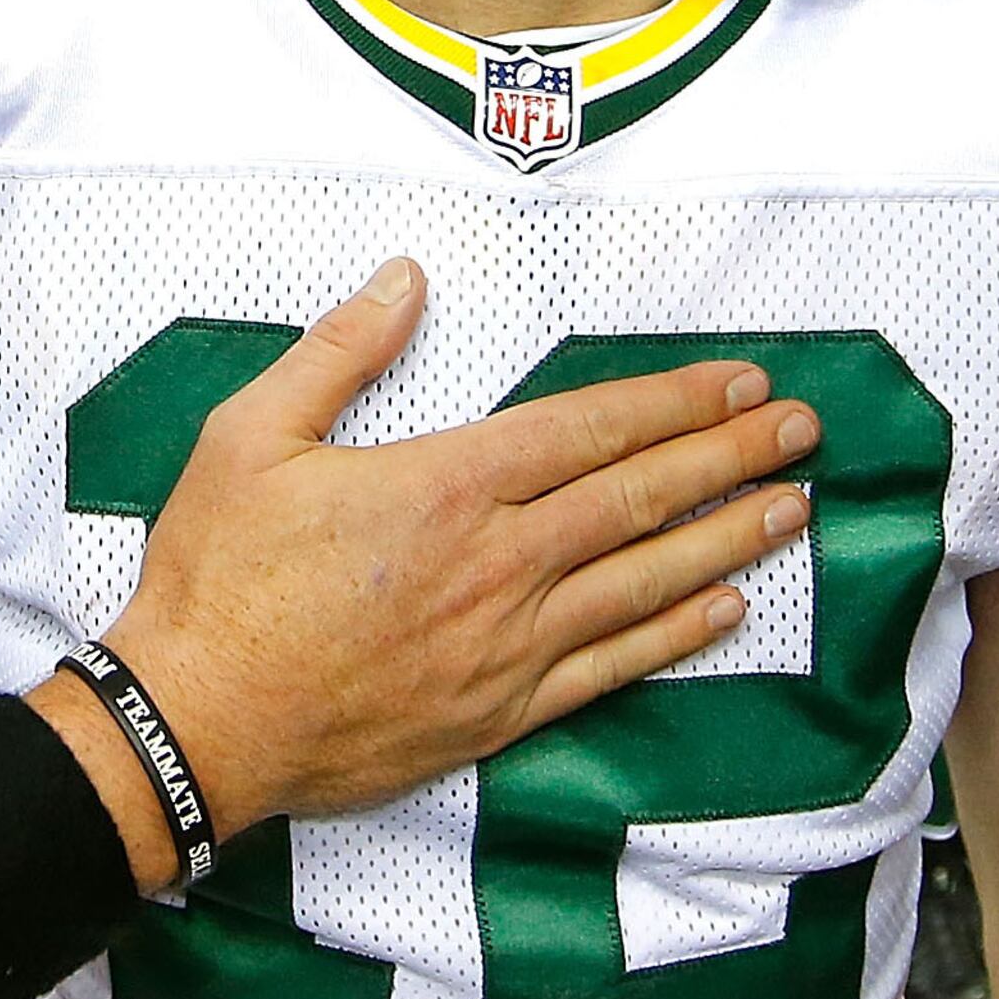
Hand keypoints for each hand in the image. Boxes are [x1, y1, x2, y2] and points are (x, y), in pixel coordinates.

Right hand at [98, 260, 816, 840]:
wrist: (199, 721)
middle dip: (729, 456)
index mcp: (444, 484)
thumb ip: (338, 352)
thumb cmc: (216, 577)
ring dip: (727, 539)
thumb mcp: (249, 435)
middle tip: (799, 429)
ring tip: (791, 508)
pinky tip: (724, 610)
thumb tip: (404, 278)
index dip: (672, 402)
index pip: (587, 429)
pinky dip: (676, 636)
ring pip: (644, 581)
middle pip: (638, 497)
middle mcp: (496, 561)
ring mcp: (507, 643)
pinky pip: (613, 666)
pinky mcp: (501, 710)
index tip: (736, 381)